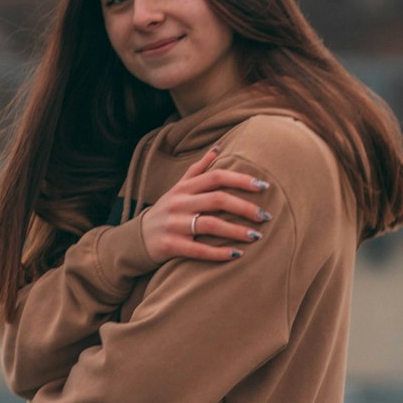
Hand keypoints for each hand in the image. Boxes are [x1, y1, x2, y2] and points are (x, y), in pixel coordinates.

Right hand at [138, 145, 273, 264]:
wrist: (136, 238)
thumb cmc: (166, 211)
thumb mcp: (178, 188)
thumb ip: (198, 170)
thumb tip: (217, 148)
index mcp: (184, 187)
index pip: (216, 177)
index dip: (241, 180)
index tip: (264, 187)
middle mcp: (179, 203)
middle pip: (217, 200)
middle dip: (245, 208)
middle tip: (266, 216)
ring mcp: (174, 224)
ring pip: (211, 225)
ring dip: (237, 231)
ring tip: (256, 236)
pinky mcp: (170, 245)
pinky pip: (198, 250)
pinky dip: (219, 253)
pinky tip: (237, 254)